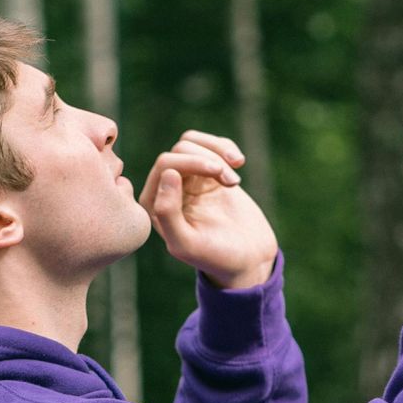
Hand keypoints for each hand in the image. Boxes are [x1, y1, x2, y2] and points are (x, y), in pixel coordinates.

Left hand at [139, 129, 278, 290]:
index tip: (219, 174)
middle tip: (233, 181)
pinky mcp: (208, 173)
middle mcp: (166, 188)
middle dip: (208, 159)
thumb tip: (168, 174)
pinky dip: (224, 147)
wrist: (248, 258)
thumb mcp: (187, 244)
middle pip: (180, 151)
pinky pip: (207, 145)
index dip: (192, 162)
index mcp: (154, 204)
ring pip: (192, 143)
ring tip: (236, 178)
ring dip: (218, 154)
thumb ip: (168, 213)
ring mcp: (188, 179)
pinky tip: (239, 163)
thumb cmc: (216, 256)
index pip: (165, 165)